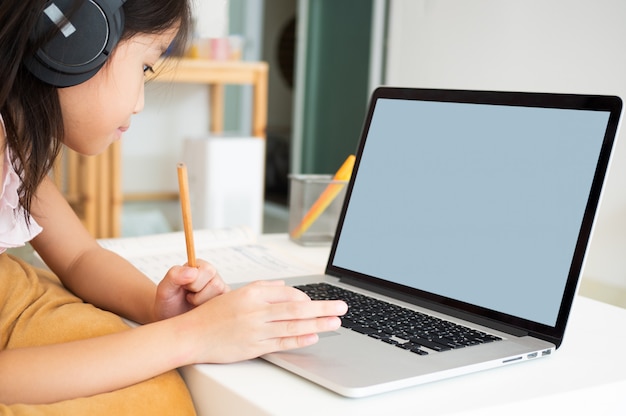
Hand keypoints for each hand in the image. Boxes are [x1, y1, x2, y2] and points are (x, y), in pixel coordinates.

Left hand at [154, 259, 229, 320]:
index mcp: (200, 266)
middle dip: (198, 296)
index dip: (193, 283)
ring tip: (194, 305)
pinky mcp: (224, 304)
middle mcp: (213, 276)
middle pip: (216, 284)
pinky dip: (210, 314)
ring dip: (203, 305)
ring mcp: (220, 290)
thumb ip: (174, 275)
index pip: (208, 270)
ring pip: (221, 298)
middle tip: (188, 298)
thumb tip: (193, 271)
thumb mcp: (164, 289)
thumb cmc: (168, 303)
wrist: (171, 319)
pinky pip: (225, 309)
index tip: (183, 288)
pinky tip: (201, 312)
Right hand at [182, 280, 347, 363]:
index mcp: (252, 293)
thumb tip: (283, 286)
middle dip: (323, 308)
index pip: (288, 292)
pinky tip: (313, 336)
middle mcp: (255, 310)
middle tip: (342, 307)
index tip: (316, 301)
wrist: (190, 335)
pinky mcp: (253, 347)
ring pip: (293, 325)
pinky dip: (299, 339)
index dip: (306, 297)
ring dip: (318, 324)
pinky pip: (281, 342)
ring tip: (335, 322)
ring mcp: (255, 329)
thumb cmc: (212, 314)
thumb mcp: (237, 293)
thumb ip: (262, 288)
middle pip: (297, 308)